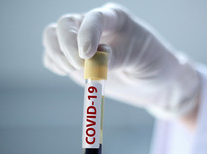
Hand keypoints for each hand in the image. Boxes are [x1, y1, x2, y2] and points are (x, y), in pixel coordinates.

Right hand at [43, 3, 199, 117]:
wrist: (154, 83)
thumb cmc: (153, 65)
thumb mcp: (141, 59)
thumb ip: (116, 58)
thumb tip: (91, 62)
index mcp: (115, 19)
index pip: (94, 18)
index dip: (86, 34)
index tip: (87, 56)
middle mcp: (95, 27)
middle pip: (65, 24)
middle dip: (67, 46)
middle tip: (79, 67)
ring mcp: (82, 43)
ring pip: (52, 37)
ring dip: (57, 55)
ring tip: (75, 70)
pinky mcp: (75, 60)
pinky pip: (53, 56)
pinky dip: (55, 64)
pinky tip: (68, 72)